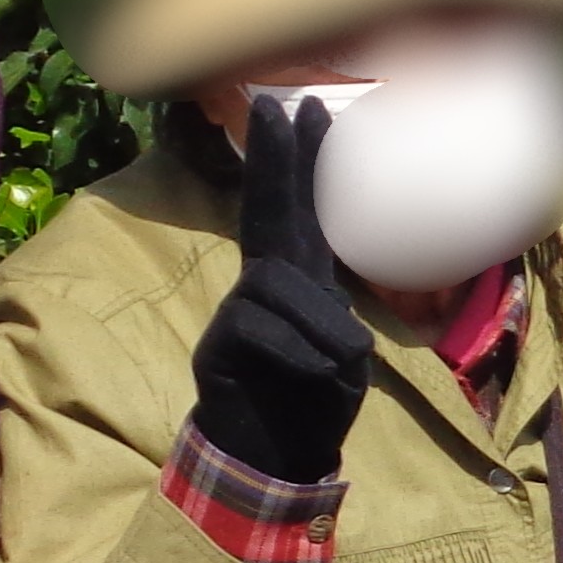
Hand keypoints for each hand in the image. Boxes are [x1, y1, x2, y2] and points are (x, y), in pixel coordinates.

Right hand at [188, 89, 373, 485]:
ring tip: (340, 361)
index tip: (309, 111)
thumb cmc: (312, 401)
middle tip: (274, 104)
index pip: (300, 213)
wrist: (276, 459)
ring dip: (320, 324)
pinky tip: (313, 377)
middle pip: (265, 212)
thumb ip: (334, 318)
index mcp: (299, 282)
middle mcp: (264, 287)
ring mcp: (237, 313)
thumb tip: (324, 304)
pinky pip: (264, 329)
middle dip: (273, 160)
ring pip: (280, 285)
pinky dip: (299, 355)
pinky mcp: (219, 346)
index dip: (304, 165)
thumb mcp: (343, 356)